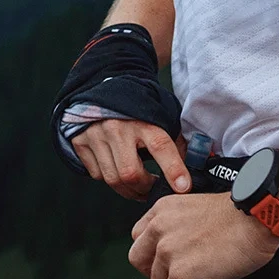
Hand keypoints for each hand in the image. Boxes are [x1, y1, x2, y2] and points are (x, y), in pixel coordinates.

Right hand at [71, 119, 189, 201]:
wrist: (102, 89)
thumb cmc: (137, 109)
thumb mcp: (159, 117)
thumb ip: (176, 141)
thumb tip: (197, 165)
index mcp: (142, 119)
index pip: (160, 145)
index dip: (173, 168)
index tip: (183, 187)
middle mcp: (117, 127)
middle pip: (131, 173)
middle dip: (145, 189)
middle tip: (153, 189)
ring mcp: (95, 134)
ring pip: (113, 179)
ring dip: (128, 190)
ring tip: (138, 187)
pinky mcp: (80, 141)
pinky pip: (96, 174)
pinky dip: (109, 178)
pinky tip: (117, 169)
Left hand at [129, 190, 278, 278]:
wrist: (255, 219)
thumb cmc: (237, 215)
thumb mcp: (195, 209)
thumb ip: (177, 226)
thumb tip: (178, 252)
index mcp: (162, 209)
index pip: (139, 236)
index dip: (154, 252)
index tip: (172, 259)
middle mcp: (159, 228)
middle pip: (139, 260)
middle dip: (157, 272)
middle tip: (179, 276)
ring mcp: (167, 252)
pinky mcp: (180, 275)